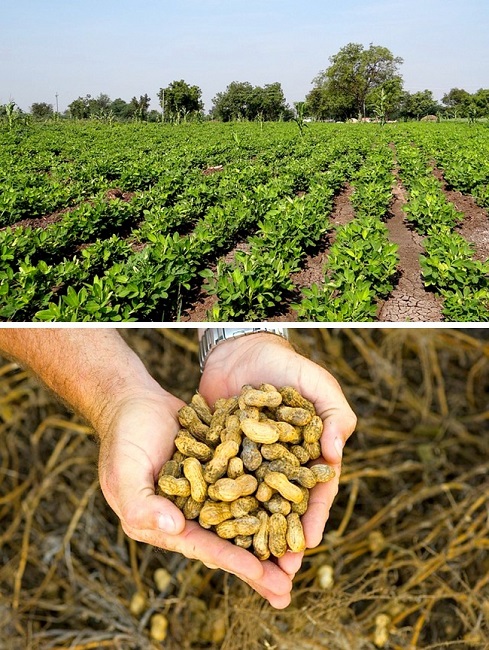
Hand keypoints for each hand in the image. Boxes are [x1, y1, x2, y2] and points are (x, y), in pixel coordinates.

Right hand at [97, 385, 293, 608]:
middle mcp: (188, 514)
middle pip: (228, 542)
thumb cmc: (123, 438)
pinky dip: (267, 495)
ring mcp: (207, 491)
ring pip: (243, 517)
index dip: (233, 562)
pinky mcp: (220, 467)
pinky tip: (292, 506)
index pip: (203, 547)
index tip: (264, 575)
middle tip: (288, 589)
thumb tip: (174, 530)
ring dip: (268, 536)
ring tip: (297, 557)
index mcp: (164, 524)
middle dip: (257, 566)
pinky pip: (246, 484)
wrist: (134, 401)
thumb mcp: (124, 472)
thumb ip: (142, 505)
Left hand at [199, 332, 356, 589]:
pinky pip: (221, 487)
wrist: (240, 348)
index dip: (313, 519)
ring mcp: (250, 464)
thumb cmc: (285, 365)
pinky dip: (219, 509)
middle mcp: (279, 465)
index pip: (315, 492)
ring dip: (251, 537)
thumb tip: (336, 455)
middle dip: (282, 542)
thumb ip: (334, 415)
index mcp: (308, 453)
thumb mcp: (317, 384)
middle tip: (279, 577)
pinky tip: (212, 532)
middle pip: (283, 509)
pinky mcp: (222, 457)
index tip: (308, 546)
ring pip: (251, 506)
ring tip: (247, 568)